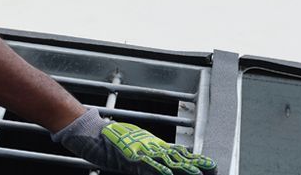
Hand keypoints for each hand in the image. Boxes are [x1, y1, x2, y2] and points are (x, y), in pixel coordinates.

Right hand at [53, 109, 216, 174]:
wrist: (88, 130)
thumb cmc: (104, 139)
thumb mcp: (128, 148)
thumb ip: (143, 157)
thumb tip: (157, 163)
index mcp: (150, 146)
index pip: (178, 154)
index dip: (194, 160)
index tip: (209, 165)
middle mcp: (149, 147)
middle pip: (177, 158)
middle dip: (195, 165)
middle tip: (213, 169)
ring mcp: (140, 151)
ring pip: (166, 160)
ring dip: (183, 168)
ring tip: (198, 172)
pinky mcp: (129, 155)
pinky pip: (146, 164)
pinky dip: (157, 169)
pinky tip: (167, 173)